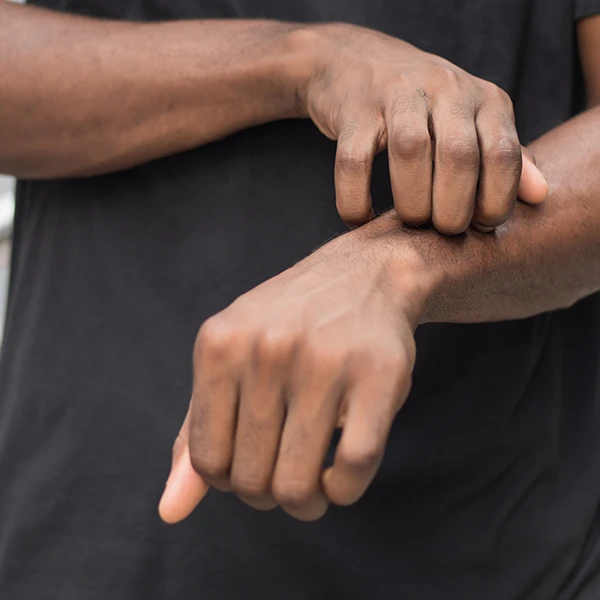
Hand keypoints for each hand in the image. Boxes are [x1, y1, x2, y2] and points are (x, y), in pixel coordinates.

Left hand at [159, 234, 432, 522]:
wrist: (365, 275)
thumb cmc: (289, 323)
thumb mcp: (231, 358)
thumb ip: (196, 430)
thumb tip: (169, 512)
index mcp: (220, 345)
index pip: (206, 461)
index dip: (229, 481)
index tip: (251, 467)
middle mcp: (267, 349)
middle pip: (250, 479)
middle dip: (266, 496)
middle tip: (285, 477)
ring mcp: (325, 362)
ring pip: (297, 484)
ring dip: (304, 503)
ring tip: (312, 486)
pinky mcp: (379, 376)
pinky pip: (353, 468)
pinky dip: (344, 491)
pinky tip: (340, 474)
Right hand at [294, 23, 547, 230]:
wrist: (356, 60)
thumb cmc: (424, 105)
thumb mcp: (472, 122)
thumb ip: (506, 156)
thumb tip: (539, 196)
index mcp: (483, 98)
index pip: (503, 152)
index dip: (496, 200)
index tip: (480, 227)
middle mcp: (445, 88)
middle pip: (458, 154)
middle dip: (452, 208)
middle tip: (442, 231)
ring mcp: (396, 94)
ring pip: (410, 151)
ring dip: (411, 202)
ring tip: (409, 225)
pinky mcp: (353, 109)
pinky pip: (353, 160)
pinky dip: (355, 198)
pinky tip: (360, 219)